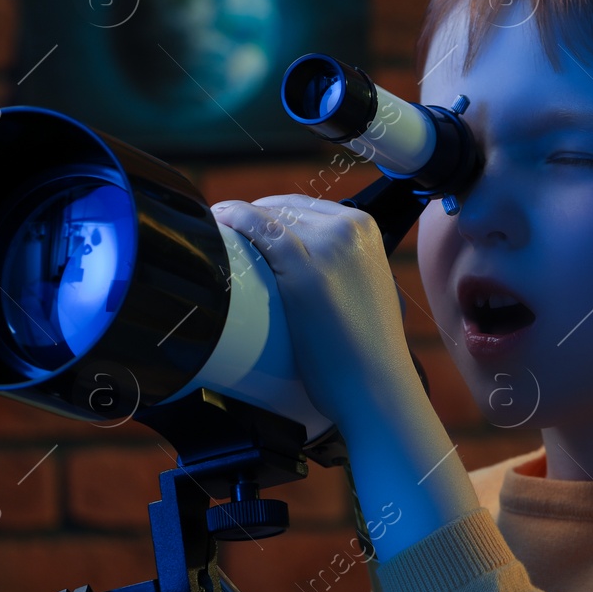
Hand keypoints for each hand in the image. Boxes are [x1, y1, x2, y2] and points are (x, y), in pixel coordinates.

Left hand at [210, 194, 421, 434]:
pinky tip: (219, 222)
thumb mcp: (364, 285)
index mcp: (365, 229)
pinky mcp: (305, 273)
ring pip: (271, 217)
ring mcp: (329, 248)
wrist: (376, 384)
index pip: (304, 207)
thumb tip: (304, 260)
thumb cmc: (364, 346)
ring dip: (237, 218)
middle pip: (285, 210)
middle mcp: (350, 230)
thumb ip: (342, 263)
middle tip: (225, 232)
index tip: (244, 221)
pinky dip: (236, 219)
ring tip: (216, 231)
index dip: (268, 211)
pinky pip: (262, 231)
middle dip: (251, 216)